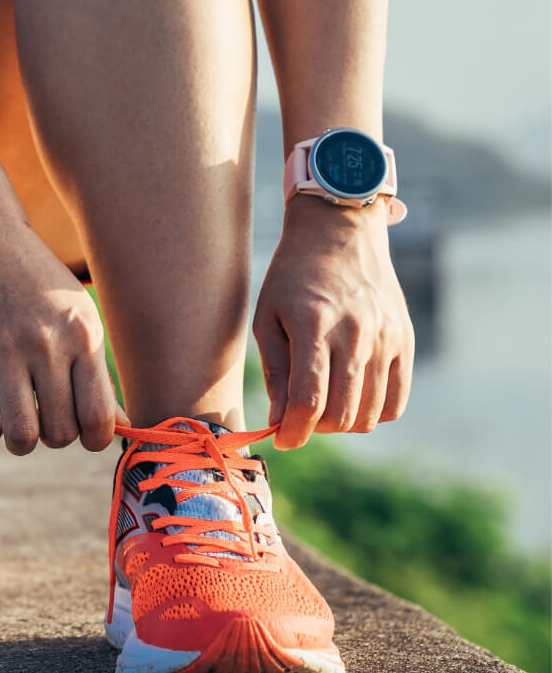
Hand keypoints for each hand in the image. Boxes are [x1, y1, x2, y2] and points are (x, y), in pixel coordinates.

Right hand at [0, 217, 124, 454]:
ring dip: (23, 442)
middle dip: (55, 438)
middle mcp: (46, 342)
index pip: (99, 418)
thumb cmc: (39, 282)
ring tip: (21, 426)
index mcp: (83, 334)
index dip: (95, 440)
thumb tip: (121, 426)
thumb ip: (97, 372)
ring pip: (21, 434)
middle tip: (48, 421)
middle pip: (60, 432)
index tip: (84, 434)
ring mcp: (3, 348)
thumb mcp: (79, 315)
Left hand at [253, 195, 414, 449]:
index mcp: (314, 325)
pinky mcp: (404, 340)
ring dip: (343, 423)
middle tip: (299, 417)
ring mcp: (386, 337)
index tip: (282, 440)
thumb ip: (276, 371)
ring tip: (323, 403)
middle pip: (341, 413)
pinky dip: (374, 412)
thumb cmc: (291, 277)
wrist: (339, 232)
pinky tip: (352, 397)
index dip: (293, 431)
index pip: (309, 400)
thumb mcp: (267, 316)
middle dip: (314, 428)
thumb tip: (280, 421)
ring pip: (370, 413)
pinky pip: (396, 401)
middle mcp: (356, 333)